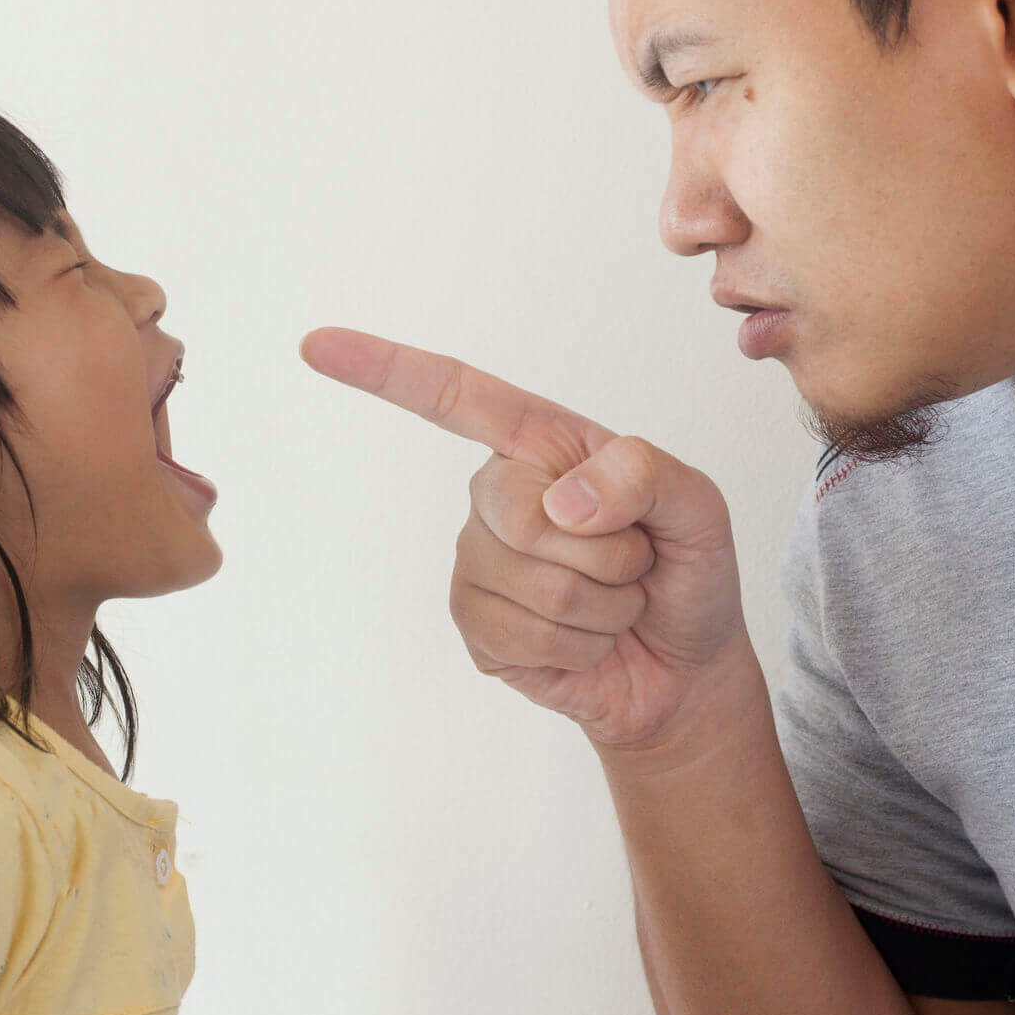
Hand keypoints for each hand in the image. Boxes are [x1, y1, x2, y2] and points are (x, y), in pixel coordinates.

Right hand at [299, 327, 744, 747]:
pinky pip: (520, 635)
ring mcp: (479, 563)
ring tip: (616, 603)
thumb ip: (644, 475)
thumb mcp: (698, 504)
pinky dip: (580, 645)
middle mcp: (498, 496)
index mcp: (543, 445)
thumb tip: (560, 504)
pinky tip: (589, 640)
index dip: (386, 370)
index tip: (316, 345)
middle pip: (516, 510)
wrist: (687, 668)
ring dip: (603, 605)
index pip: (456, 397)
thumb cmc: (689, 571)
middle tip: (635, 562)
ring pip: (532, 584)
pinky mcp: (478, 629)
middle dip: (606, 551)